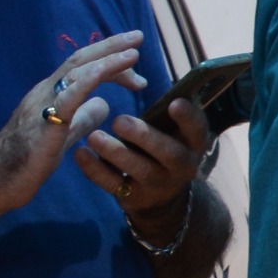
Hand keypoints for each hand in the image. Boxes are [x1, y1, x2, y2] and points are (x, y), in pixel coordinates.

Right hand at [0, 32, 148, 213]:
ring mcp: (41, 107)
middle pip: (80, 61)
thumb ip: (82, 117)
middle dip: (110, 47)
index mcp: (52, 95)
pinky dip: (84, 82)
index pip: (84, 68)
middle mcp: (45, 93)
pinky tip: (102, 74)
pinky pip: (64, 99)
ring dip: (106, 61)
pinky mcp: (42, 126)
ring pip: (74, 73)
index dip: (110, 61)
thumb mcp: (64, 134)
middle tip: (138, 37)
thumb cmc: (26, 160)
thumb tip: (104, 104)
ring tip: (133, 53)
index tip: (136, 62)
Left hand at [73, 104, 204, 228]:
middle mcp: (182, 166)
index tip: (174, 102)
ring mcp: (158, 185)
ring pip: (139, 169)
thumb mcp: (173, 134)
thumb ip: (164, 114)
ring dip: (115, 152)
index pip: (197, 129)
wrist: (160, 198)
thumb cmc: (163, 149)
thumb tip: (141, 80)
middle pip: (168, 152)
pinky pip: (113, 184)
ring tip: (94, 136)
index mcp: (193, 144)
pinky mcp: (134, 198)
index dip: (188, 117)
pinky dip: (95, 170)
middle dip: (144, 136)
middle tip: (119, 120)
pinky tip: (80, 154)